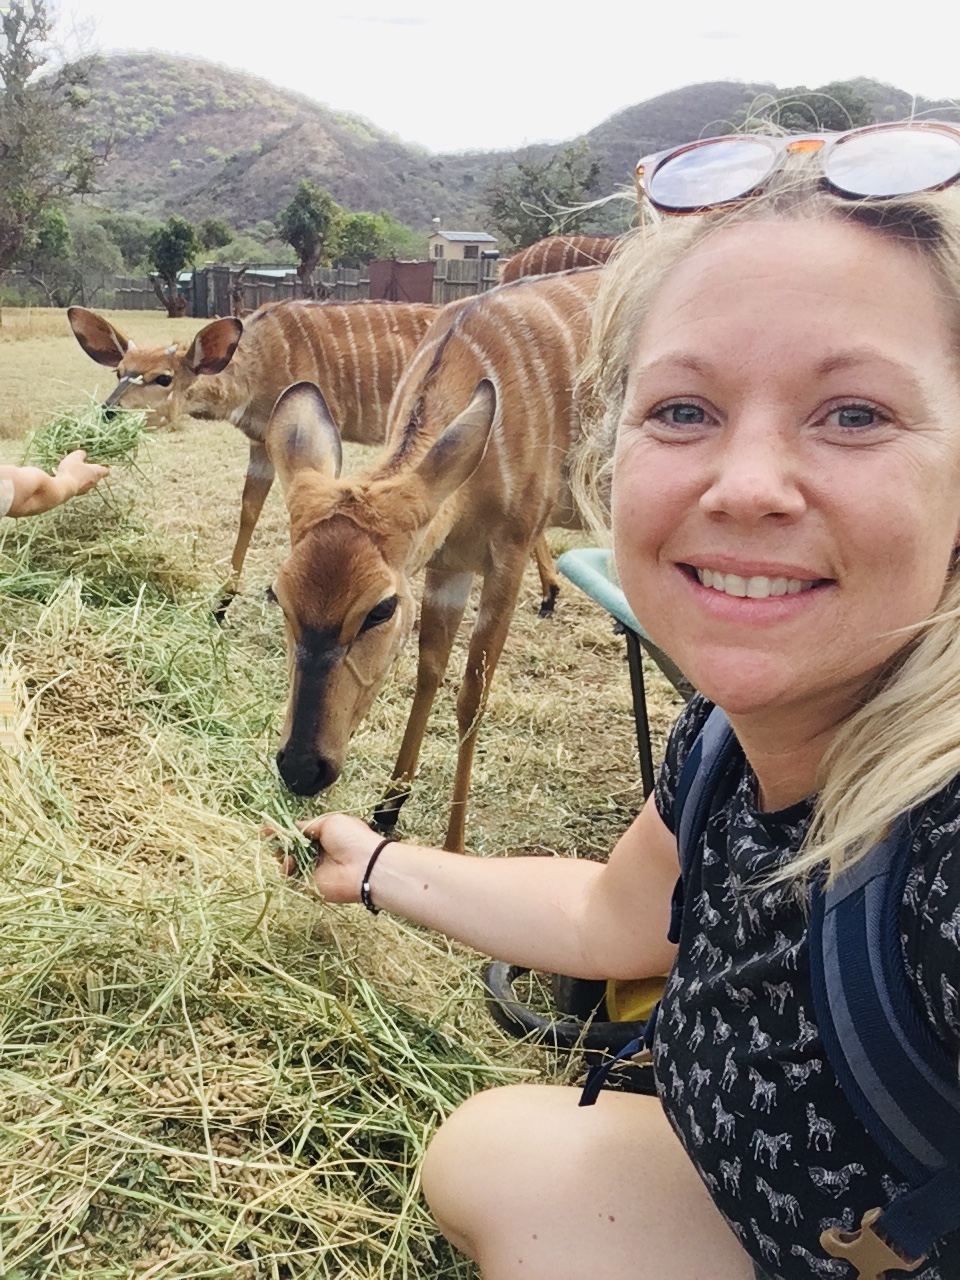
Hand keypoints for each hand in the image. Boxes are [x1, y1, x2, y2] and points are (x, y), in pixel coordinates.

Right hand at [56, 450, 108, 495]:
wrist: (63, 487)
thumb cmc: (71, 470)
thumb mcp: (75, 457)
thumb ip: (81, 454)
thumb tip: (84, 453)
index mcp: (96, 472)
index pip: (106, 471)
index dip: (104, 466)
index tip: (100, 463)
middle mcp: (94, 482)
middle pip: (96, 476)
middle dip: (91, 471)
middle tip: (83, 465)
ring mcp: (87, 489)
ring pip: (88, 482)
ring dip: (83, 477)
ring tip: (73, 471)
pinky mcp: (79, 493)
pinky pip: (80, 486)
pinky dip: (76, 482)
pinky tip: (68, 478)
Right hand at [266, 812, 387, 903]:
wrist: (364, 867)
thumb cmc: (352, 839)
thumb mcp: (330, 822)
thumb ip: (309, 825)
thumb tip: (295, 826)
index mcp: (325, 833)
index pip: (300, 831)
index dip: (284, 829)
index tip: (266, 828)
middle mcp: (318, 850)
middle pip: (292, 846)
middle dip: (280, 842)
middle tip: (271, 838)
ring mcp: (314, 867)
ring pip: (290, 861)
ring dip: (282, 855)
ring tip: (282, 852)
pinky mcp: (310, 883)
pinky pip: (292, 876)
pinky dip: (286, 869)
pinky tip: (289, 863)